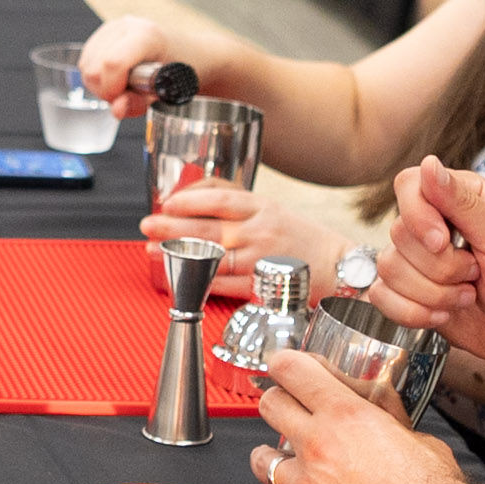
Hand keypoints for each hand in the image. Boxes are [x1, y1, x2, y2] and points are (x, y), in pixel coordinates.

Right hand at [75, 16, 179, 109]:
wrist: (188, 54)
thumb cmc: (180, 72)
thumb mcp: (164, 93)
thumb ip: (138, 103)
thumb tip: (116, 110)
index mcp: (147, 36)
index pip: (112, 63)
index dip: (112, 88)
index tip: (123, 99)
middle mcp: (126, 26)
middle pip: (93, 67)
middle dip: (106, 90)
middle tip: (128, 94)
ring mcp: (112, 28)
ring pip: (86, 66)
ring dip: (100, 84)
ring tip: (124, 85)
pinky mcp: (103, 33)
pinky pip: (85, 61)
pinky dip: (96, 76)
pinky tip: (116, 77)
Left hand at [140, 178, 358, 288]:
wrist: (337, 266)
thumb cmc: (298, 236)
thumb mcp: (270, 208)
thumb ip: (234, 201)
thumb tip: (190, 196)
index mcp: (262, 207)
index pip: (221, 198)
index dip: (190, 200)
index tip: (167, 204)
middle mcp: (261, 231)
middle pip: (210, 228)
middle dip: (173, 227)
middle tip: (147, 225)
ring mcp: (261, 261)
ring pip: (214, 257)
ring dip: (180, 255)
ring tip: (153, 251)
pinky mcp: (262, 287)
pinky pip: (226, 285)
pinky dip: (201, 282)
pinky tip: (182, 278)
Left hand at [239, 348, 475, 483]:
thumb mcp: (415, 434)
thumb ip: (386, 414)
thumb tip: (378, 399)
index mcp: (346, 415)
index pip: (293, 371)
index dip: (284, 364)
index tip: (282, 365)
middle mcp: (317, 443)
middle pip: (270, 406)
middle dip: (276, 403)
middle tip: (283, 408)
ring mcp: (305, 483)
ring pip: (260, 458)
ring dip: (266, 456)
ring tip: (273, 457)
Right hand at [371, 155, 484, 375]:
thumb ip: (465, 202)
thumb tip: (429, 164)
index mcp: (458, 198)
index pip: (409, 185)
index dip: (418, 216)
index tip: (443, 242)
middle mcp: (431, 224)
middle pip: (398, 234)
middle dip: (440, 267)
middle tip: (475, 273)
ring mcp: (415, 260)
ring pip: (389, 268)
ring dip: (433, 293)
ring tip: (466, 296)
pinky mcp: (405, 292)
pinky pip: (381, 297)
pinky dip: (413, 312)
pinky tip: (443, 314)